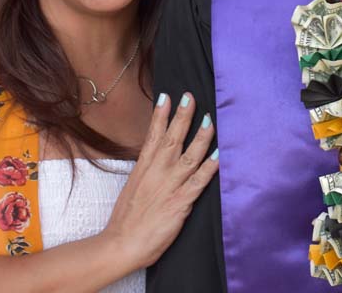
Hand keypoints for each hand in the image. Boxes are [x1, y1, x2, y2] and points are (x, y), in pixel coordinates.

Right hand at [101, 92, 218, 271]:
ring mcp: (170, 186)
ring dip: (201, 137)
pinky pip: (199, 181)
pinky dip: (210, 167)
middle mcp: (157, 173)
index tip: (166, 96)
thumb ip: (146, 170)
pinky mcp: (181, 202)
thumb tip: (155, 157)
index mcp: (143, 168)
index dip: (160, 115)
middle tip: (190, 97)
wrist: (122, 244)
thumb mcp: (133, 187)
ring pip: (190, 156)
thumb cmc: (127, 219)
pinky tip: (220, 155)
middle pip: (172, 139)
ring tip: (210, 120)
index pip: (153, 136)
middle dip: (182, 117)